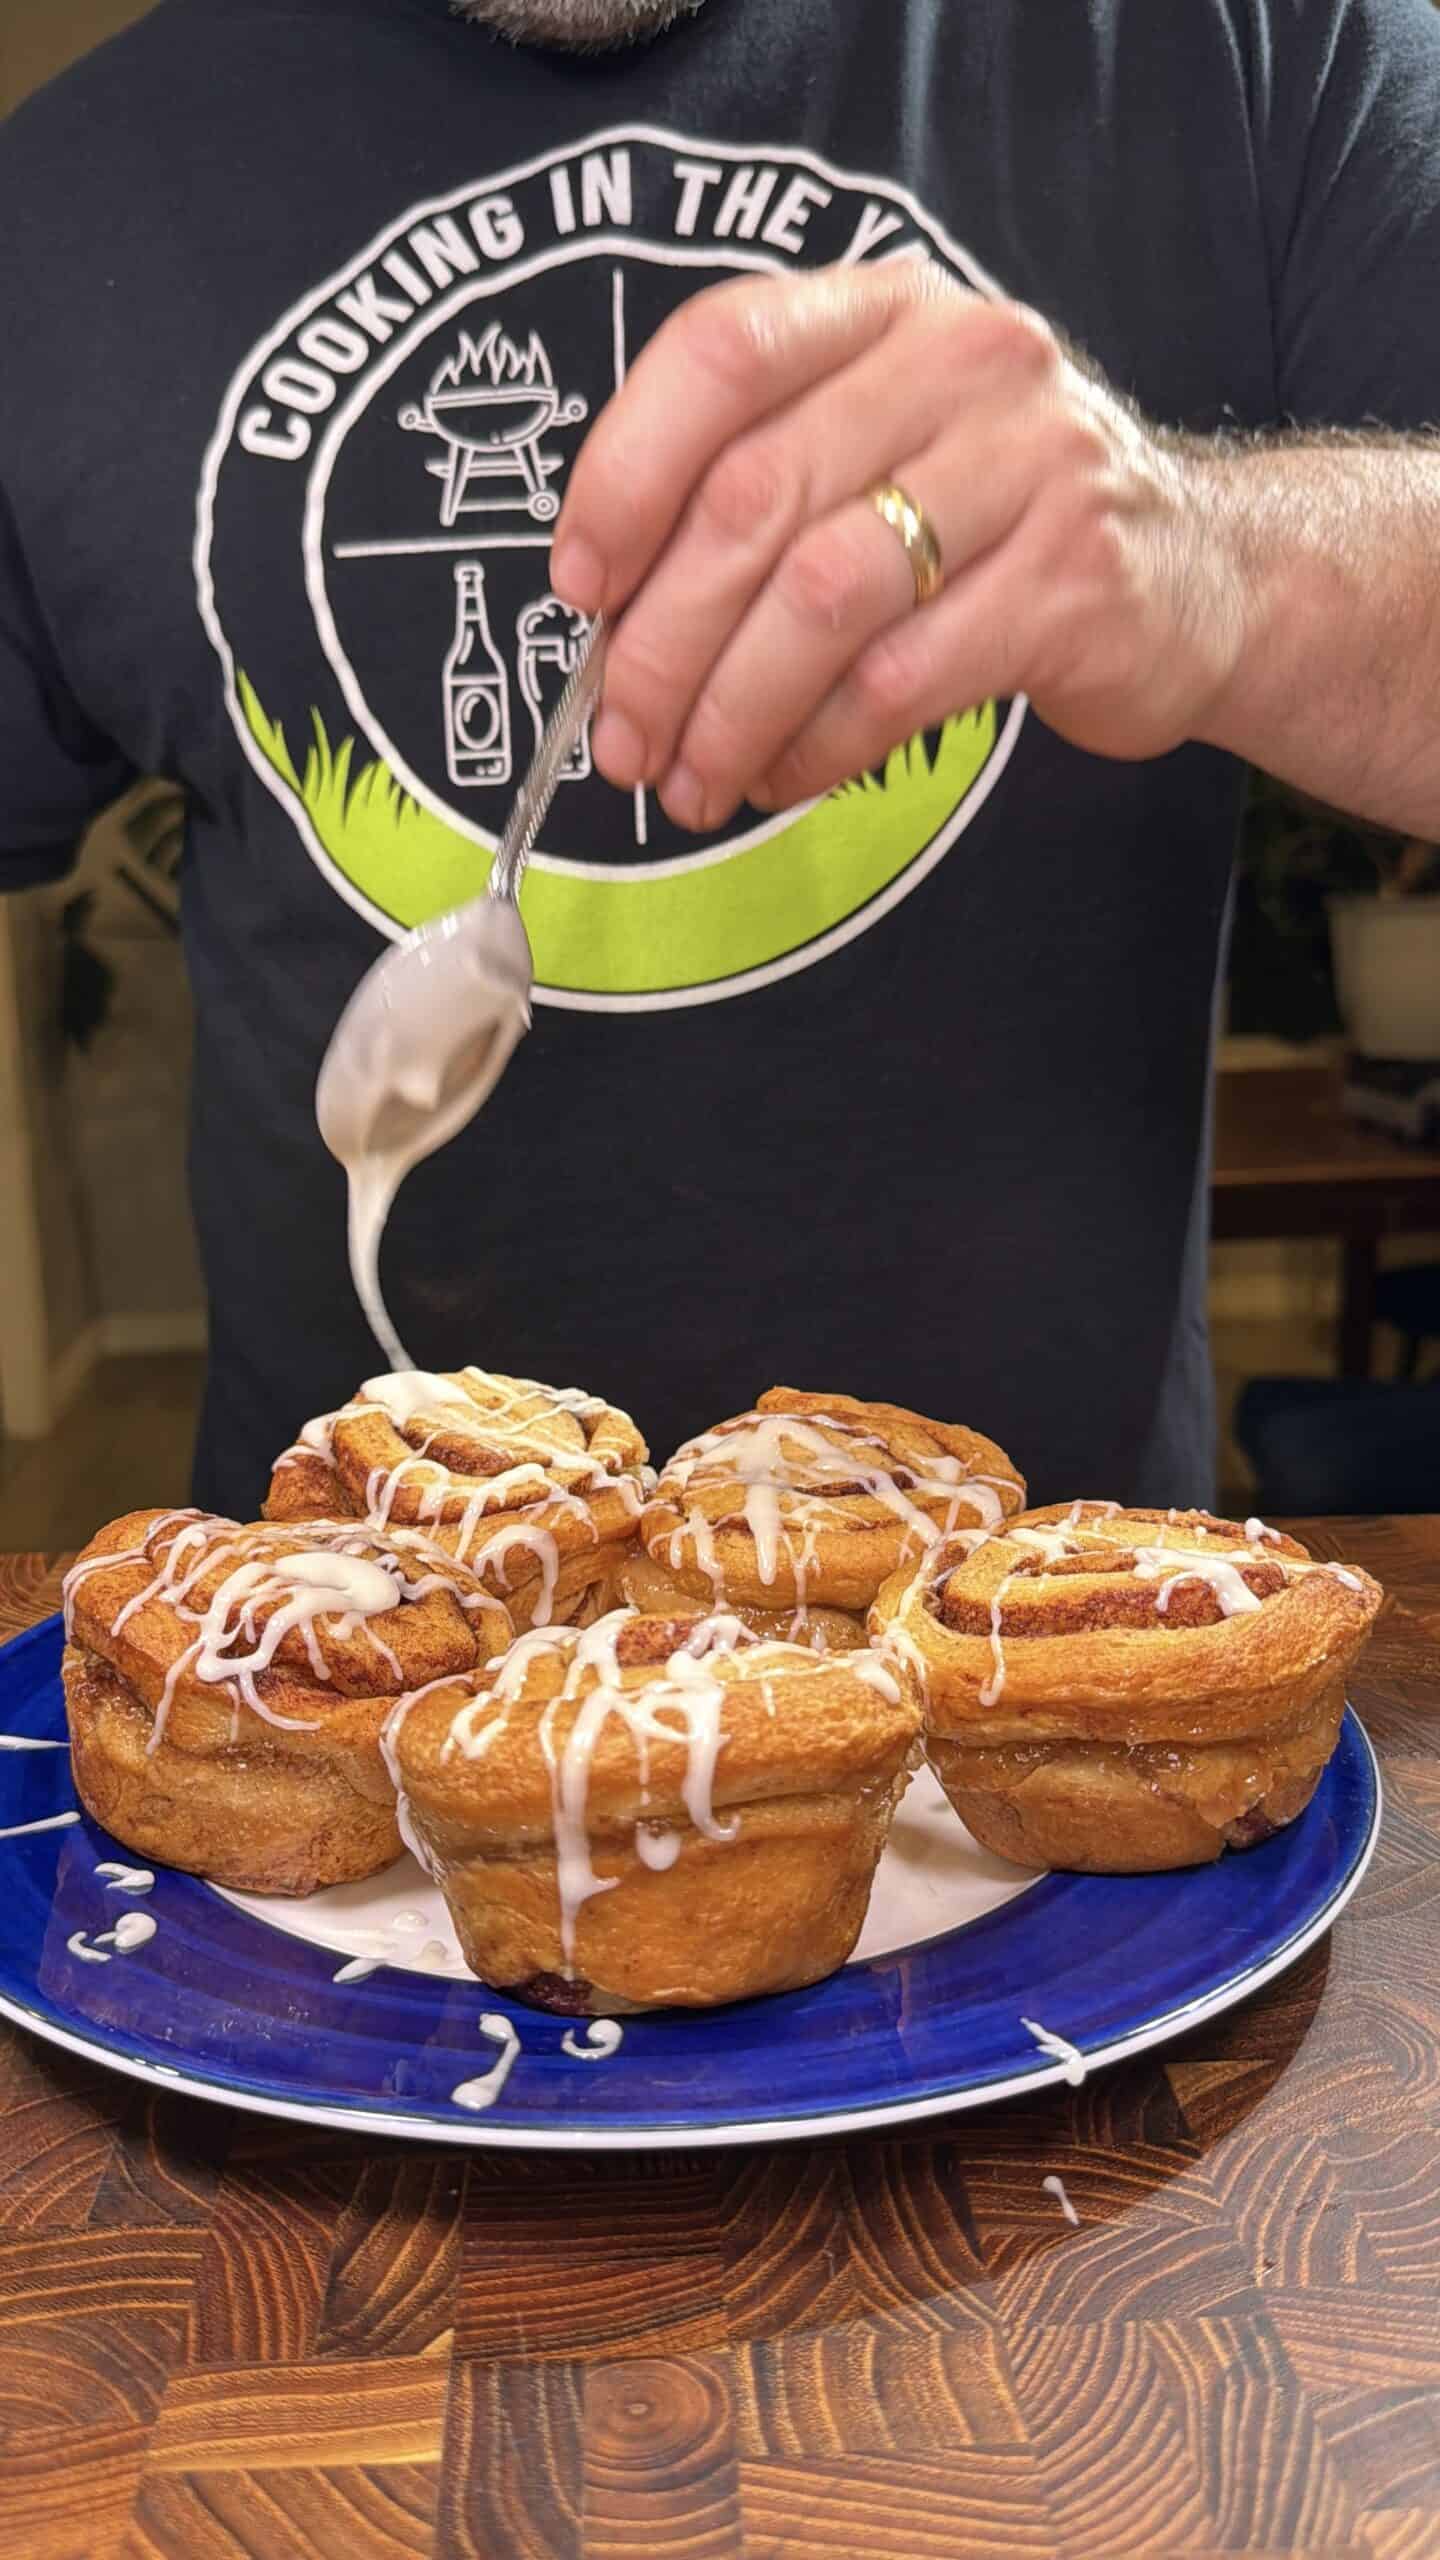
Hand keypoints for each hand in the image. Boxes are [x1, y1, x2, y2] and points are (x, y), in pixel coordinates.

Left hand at [550, 261, 1245, 830]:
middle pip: (756, 500)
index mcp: (885, 313)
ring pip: (822, 601)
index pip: (722, 351)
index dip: (626, 474)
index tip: (581, 587)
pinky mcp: (1072, 586)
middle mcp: (961, 363)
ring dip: (730, 712)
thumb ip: (762, 485)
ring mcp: (1029, 468)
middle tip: (620, 737)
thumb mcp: (884, 449)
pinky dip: (816, 746)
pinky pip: (899, 681)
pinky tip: (779, 777)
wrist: (1200, 571)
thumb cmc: (998, 520)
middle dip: (662, 642)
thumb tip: (612, 616)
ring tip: (689, 779)